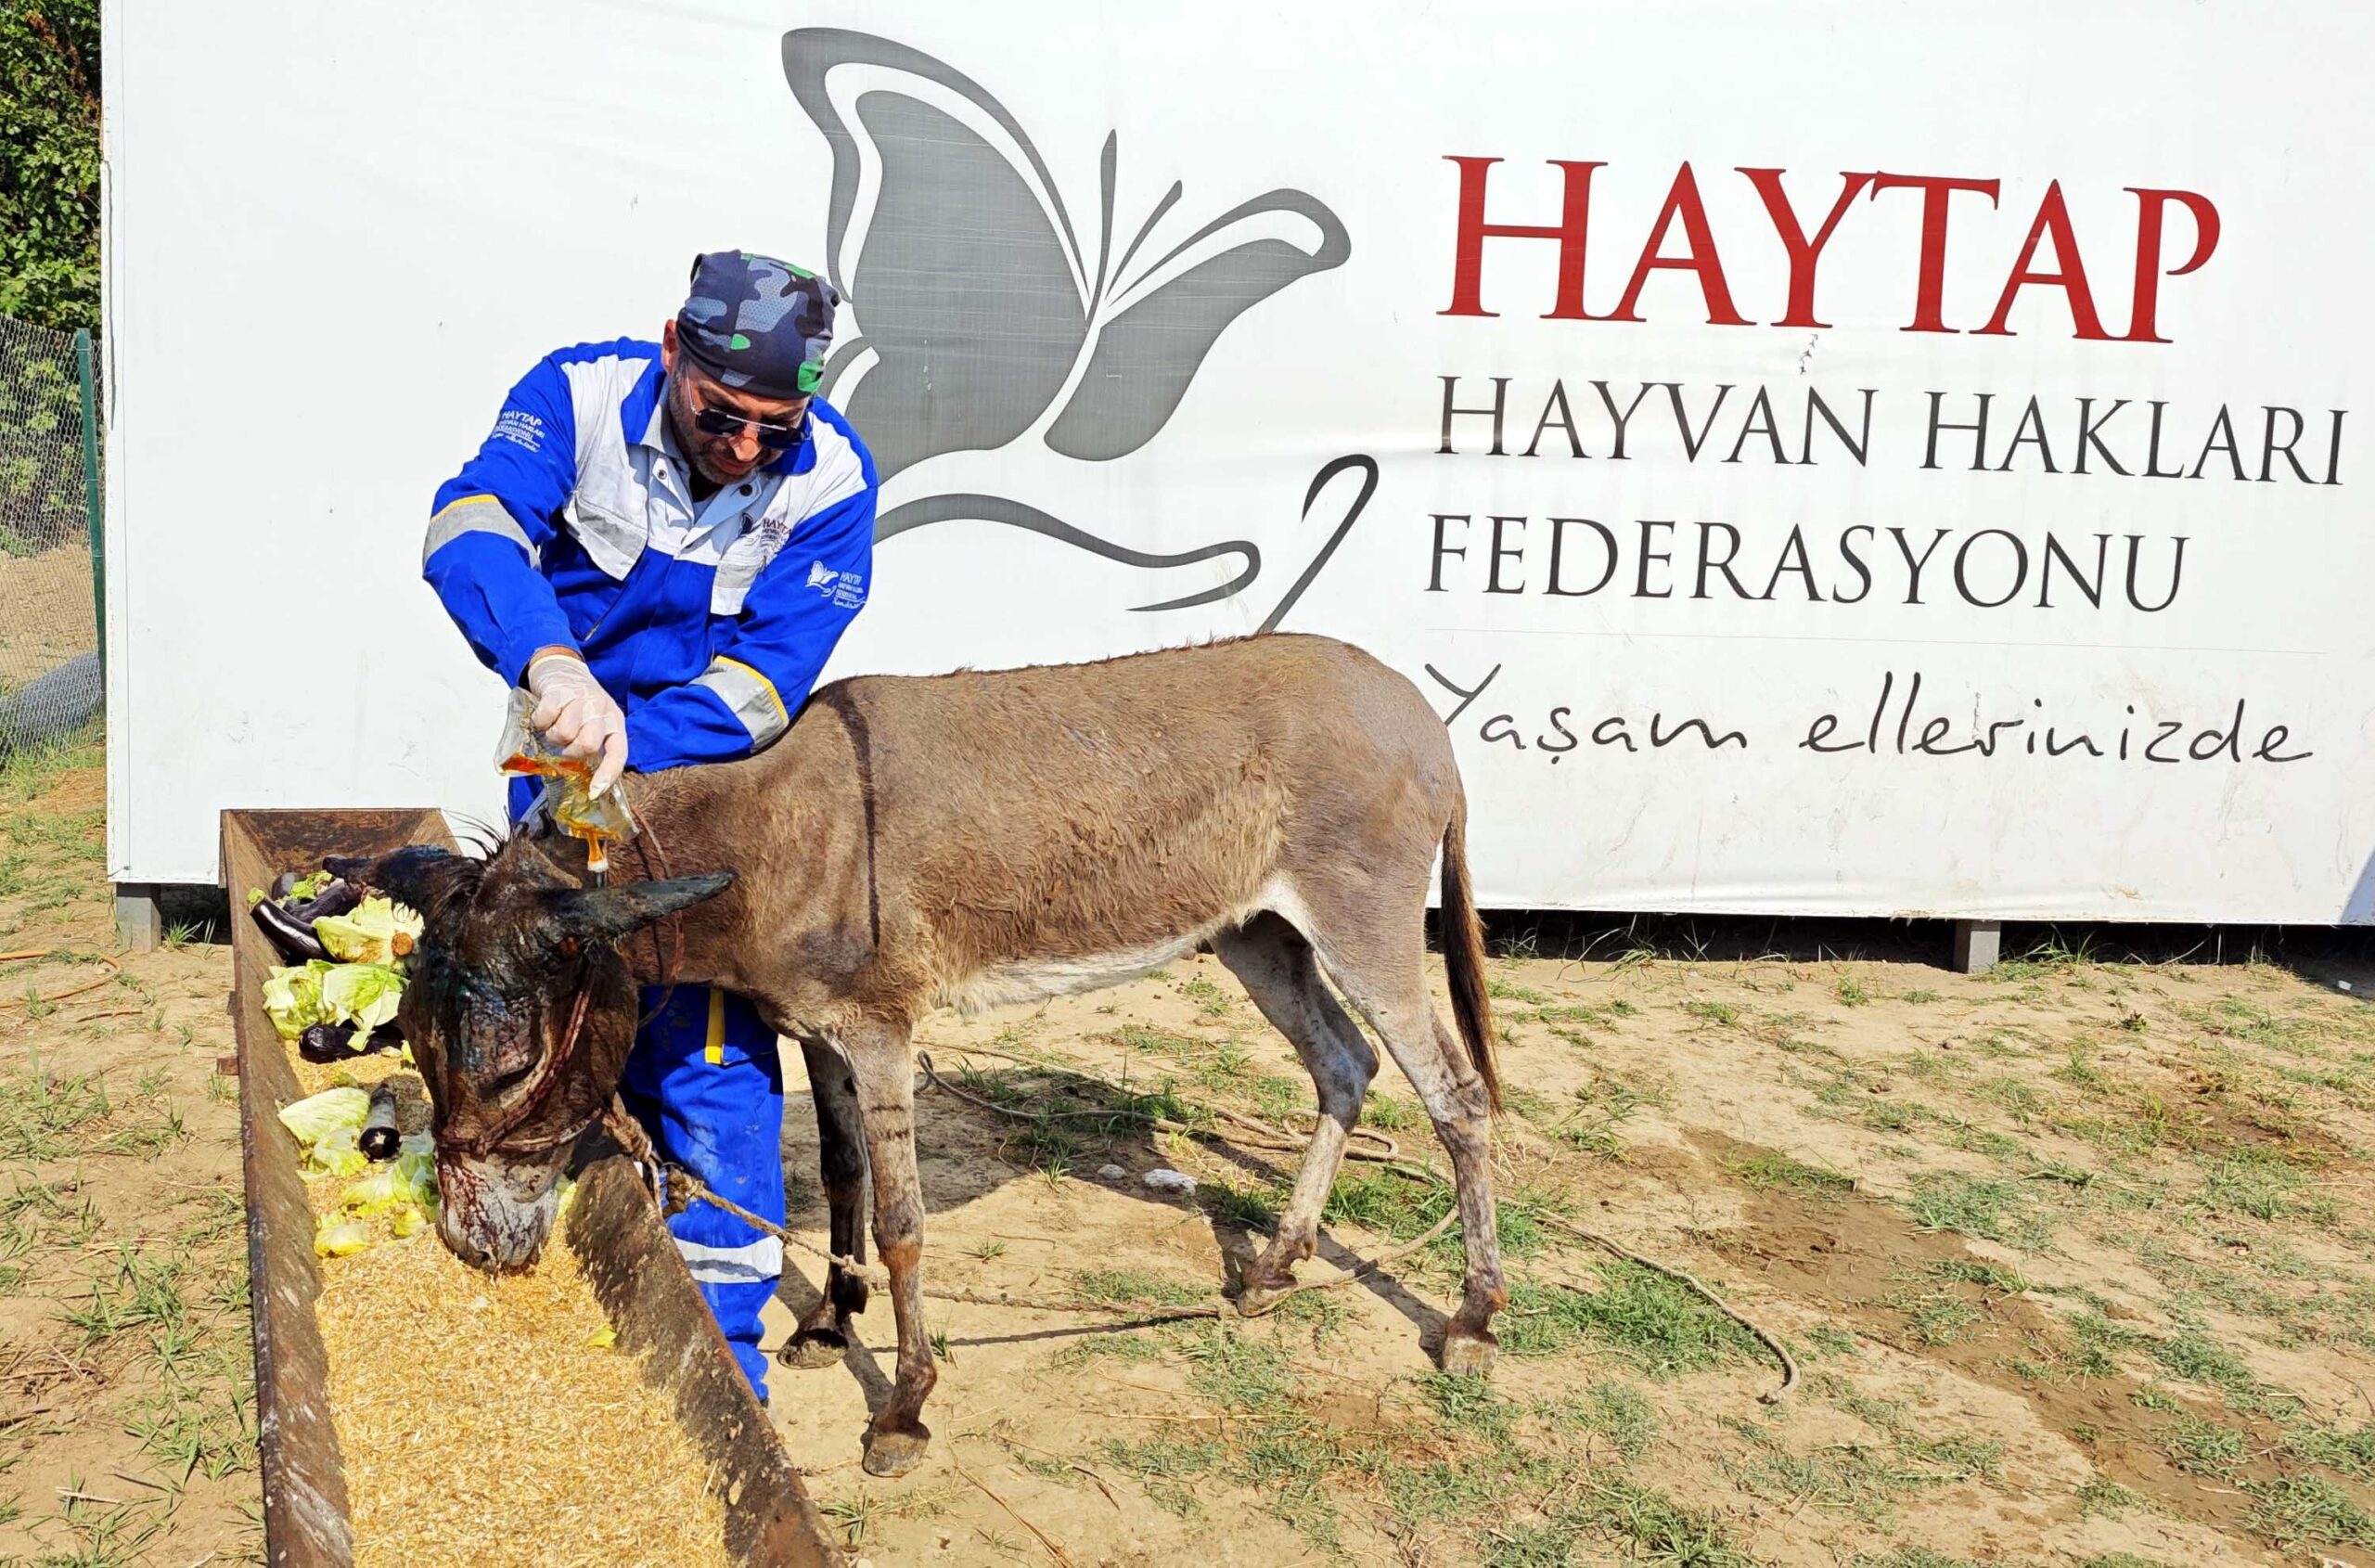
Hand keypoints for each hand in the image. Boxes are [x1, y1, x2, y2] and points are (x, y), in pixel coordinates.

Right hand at [525, 652, 627, 795]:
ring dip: (553, 736)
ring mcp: (580, 699)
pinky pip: (546, 719)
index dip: (608, 774)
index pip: (618, 752)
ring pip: (564, 734)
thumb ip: (595, 742)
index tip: (594, 791)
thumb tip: (589, 781)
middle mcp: (601, 709)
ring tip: (554, 726)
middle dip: (571, 751)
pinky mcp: (558, 691)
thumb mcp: (595, 720)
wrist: (563, 666)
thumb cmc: (579, 702)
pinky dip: (539, 722)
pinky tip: (543, 716)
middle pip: (587, 745)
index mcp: (614, 720)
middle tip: (565, 743)